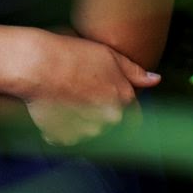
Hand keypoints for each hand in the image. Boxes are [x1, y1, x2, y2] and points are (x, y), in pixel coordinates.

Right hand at [20, 30, 158, 145]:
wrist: (36, 64)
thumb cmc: (71, 54)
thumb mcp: (108, 54)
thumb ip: (134, 71)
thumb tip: (156, 80)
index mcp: (123, 100)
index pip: (135, 118)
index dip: (122, 108)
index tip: (108, 100)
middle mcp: (109, 120)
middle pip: (110, 124)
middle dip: (99, 114)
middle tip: (81, 93)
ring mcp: (86, 132)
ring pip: (88, 131)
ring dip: (80, 120)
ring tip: (64, 96)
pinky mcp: (64, 139)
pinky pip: (66, 136)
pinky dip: (61, 126)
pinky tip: (53, 106)